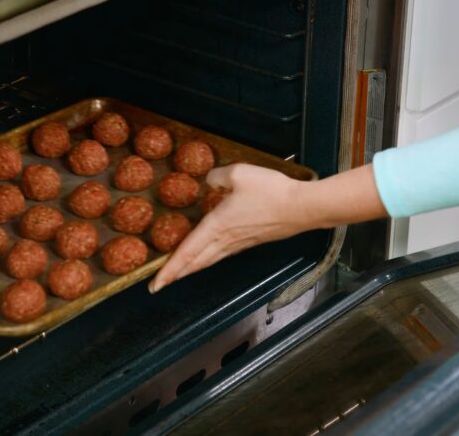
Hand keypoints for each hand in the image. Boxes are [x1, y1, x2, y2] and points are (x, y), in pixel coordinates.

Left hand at [148, 163, 308, 292]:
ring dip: (191, 268)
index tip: (155, 284)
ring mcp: (239, 243)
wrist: (303, 208)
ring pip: (209, 260)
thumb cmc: (271, 191)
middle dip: (175, 274)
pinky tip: (208, 256)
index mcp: (216, 226)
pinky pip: (222, 254)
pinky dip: (208, 259)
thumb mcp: (239, 173)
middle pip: (195, 262)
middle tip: (159, 285)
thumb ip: (218, 176)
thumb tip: (209, 179)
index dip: (169, 269)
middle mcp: (225, 240)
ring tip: (178, 273)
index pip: (187, 252)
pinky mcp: (251, 241)